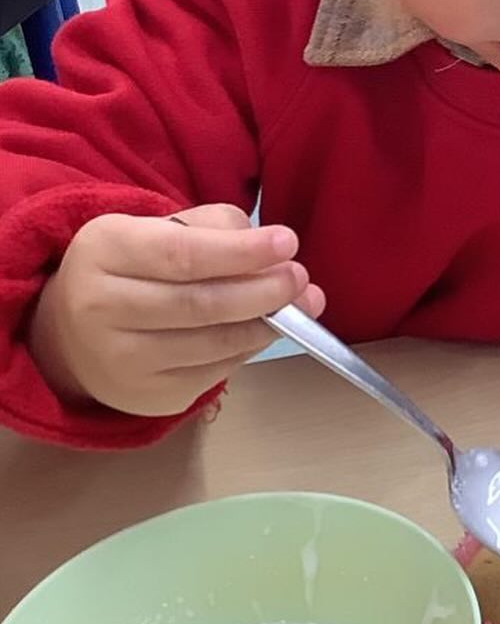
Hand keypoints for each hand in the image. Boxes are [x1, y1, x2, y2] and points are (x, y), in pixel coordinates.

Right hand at [28, 203, 325, 416]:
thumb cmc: (137, 265)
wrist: (75, 330)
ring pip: (211, 343)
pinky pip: (213, 372)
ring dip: (265, 325)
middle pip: (199, 304)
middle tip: (300, 278)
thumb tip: (277, 255)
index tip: (289, 242)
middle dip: (262, 291)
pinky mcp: (144, 395)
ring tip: (300, 304)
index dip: (241, 252)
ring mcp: (119, 360)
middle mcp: (101, 307)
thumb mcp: (164, 227)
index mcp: (105, 250)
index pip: (182, 254)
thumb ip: (219, 230)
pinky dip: (248, 349)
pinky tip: (266, 330)